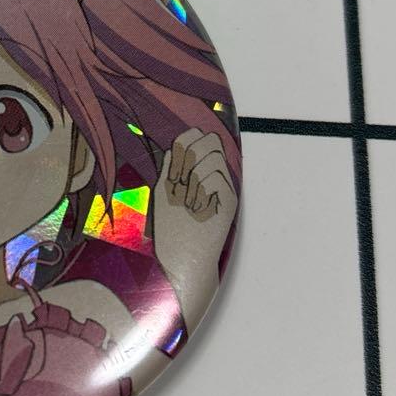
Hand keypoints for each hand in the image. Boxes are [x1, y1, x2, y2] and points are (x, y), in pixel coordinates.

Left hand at [151, 129, 237, 331]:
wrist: (179, 259)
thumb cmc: (170, 229)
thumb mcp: (164, 190)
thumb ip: (171, 166)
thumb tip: (177, 145)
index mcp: (198, 171)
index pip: (199, 136)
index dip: (185, 141)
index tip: (172, 167)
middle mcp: (214, 176)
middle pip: (210, 140)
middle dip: (189, 157)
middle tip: (179, 184)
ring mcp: (224, 188)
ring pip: (212, 157)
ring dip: (193, 176)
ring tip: (187, 199)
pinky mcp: (230, 202)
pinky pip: (215, 176)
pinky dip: (200, 189)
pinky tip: (197, 208)